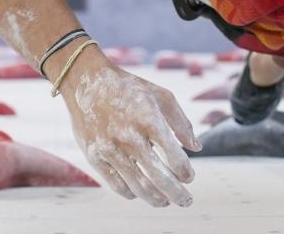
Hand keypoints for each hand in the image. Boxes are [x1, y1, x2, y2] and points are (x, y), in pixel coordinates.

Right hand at [61, 61, 201, 206]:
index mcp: (150, 120)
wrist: (86, 81)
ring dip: (155, 198)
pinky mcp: (94, 155)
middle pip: (158, 177)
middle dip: (176, 193)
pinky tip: (140, 193)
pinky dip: (130, 192)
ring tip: (165, 201)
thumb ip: (182, 124)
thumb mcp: (162, 96)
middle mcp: (129, 137)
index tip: (190, 177)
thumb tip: (197, 148)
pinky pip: (115, 183)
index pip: (174, 157)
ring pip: (137, 185)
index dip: (185, 172)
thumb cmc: (129, 88)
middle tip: (186, 201)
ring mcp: (109, 148)